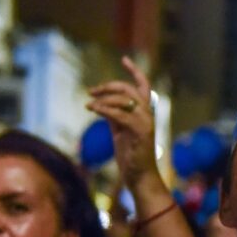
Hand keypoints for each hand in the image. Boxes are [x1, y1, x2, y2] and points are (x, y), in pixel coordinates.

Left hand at [87, 57, 157, 188]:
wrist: (141, 177)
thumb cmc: (131, 157)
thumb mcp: (120, 133)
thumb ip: (114, 117)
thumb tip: (101, 105)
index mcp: (145, 113)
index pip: (143, 86)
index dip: (135, 71)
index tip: (125, 59)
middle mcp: (148, 115)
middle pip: (128, 89)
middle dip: (108, 86)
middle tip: (91, 91)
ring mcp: (145, 123)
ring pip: (123, 100)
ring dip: (103, 99)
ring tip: (89, 104)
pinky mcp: (139, 132)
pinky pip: (119, 114)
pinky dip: (104, 109)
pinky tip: (92, 109)